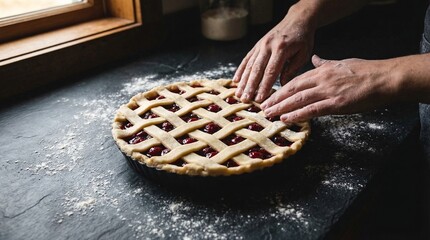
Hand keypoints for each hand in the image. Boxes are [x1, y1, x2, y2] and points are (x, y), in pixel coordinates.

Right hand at [233, 14, 314, 102]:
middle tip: (245, 99)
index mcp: (281, 49)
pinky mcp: (256, 45)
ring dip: (243, 81)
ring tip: (238, 94)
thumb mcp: (303, 54)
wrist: (297, 19)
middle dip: (250, 86)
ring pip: (249, 65)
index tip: (260, 98)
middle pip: (257, 70)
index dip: (264, 86)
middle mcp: (267, 46)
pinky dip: (240, 70)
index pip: (271, 71)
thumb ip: (292, 69)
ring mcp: (260, 45)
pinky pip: (247, 59)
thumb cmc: (302, 38)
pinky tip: (236, 80)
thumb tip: (282, 85)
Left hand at [261, 55, 400, 121]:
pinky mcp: (336, 104)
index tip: (271, 96)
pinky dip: (297, 115)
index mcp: (322, 71)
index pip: (295, 80)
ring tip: (269, 114)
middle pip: (292, 89)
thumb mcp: (341, 63)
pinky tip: (286, 119)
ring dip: (281, 108)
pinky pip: (312, 110)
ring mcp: (328, 91)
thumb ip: (325, 63)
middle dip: (276, 99)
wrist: (384, 78)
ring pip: (299, 100)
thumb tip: (315, 58)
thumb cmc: (365, 71)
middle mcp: (321, 80)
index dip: (281, 89)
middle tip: (263, 107)